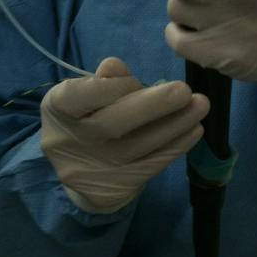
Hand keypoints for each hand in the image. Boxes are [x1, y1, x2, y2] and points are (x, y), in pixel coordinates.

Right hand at [41, 57, 208, 212]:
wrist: (78, 171)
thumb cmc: (87, 117)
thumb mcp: (86, 94)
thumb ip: (103, 80)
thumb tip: (115, 65)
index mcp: (57, 109)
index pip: (78, 96)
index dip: (110, 88)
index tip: (137, 80)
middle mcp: (67, 142)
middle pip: (111, 124)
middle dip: (152, 106)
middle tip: (184, 91)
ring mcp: (89, 171)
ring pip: (136, 147)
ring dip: (174, 125)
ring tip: (200, 106)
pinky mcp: (111, 191)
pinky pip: (148, 167)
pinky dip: (173, 147)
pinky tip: (193, 131)